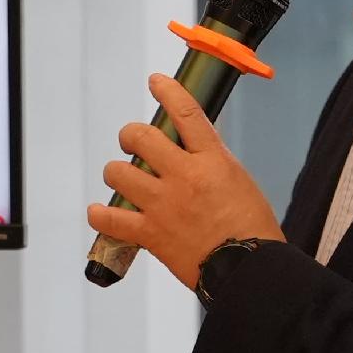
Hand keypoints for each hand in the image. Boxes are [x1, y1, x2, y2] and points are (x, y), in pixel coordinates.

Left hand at [83, 74, 285, 292]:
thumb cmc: (252, 230)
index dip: (167, 92)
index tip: (156, 82)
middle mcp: (184, 176)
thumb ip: (212, 163)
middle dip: (130, 135)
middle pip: (140, 137)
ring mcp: (163, 204)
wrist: (249, 270)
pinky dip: (100, 214)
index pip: (186, 114)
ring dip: (116, 172)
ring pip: (119, 172)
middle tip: (132, 142)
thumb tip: (191, 152)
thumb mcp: (240, 181)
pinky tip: (99, 211)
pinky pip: (110, 218)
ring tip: (122, 179)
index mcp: (212, 161)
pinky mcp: (150, 233)